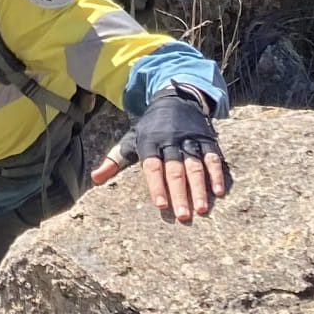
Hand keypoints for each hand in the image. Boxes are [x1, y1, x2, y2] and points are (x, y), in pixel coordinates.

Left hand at [90, 89, 230, 222]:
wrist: (174, 97)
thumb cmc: (150, 127)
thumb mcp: (131, 139)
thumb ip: (114, 160)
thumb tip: (95, 178)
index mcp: (149, 142)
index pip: (152, 166)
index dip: (156, 185)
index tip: (160, 205)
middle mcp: (170, 141)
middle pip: (174, 170)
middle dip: (179, 193)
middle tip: (183, 216)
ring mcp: (189, 140)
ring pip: (194, 165)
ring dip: (198, 188)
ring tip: (201, 209)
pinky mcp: (206, 139)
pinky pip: (212, 157)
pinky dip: (216, 173)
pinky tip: (218, 191)